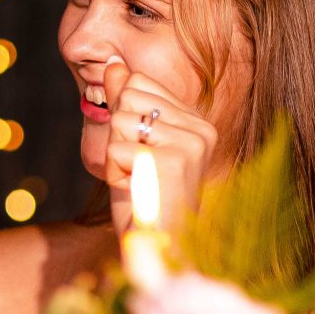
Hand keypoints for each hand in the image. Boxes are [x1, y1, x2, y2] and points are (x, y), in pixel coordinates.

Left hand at [100, 57, 218, 235]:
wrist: (157, 249)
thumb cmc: (142, 200)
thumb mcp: (129, 144)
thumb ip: (124, 102)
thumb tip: (114, 64)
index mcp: (196, 122)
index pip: (138, 83)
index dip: (122, 118)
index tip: (138, 154)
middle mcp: (201, 129)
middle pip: (127, 97)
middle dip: (117, 136)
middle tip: (136, 170)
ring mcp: (191, 144)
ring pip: (120, 120)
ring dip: (115, 155)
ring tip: (137, 180)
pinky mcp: (173, 161)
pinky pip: (116, 147)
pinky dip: (113, 172)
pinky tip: (135, 189)